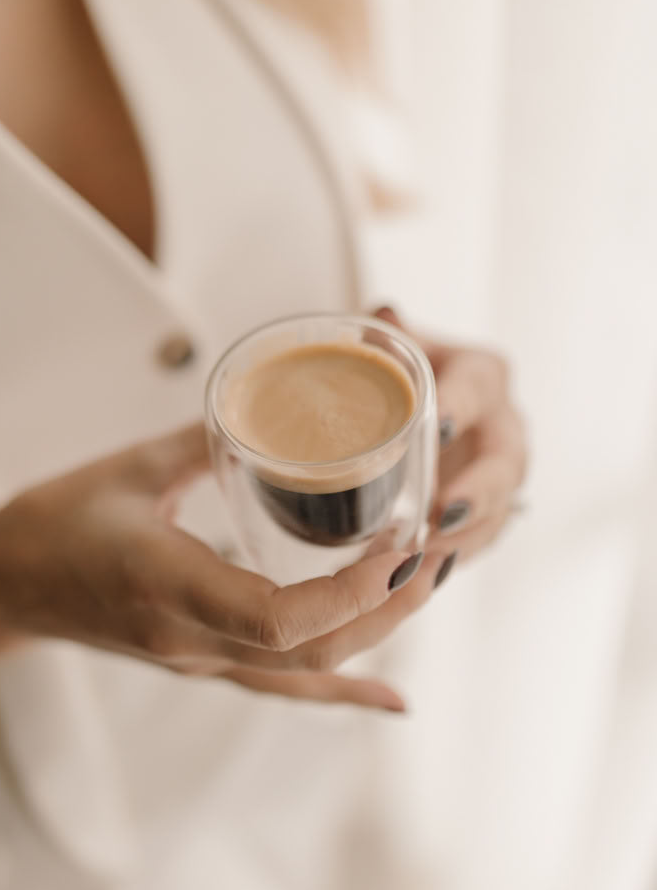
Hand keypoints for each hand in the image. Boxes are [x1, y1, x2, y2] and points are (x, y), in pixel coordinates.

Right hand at [0, 424, 446, 710]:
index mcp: (165, 585)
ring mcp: (198, 660)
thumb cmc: (53, 524)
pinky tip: (393, 698)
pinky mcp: (203, 661)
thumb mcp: (129, 466)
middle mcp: (189, 639)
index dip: (352, 592)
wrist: (5, 588)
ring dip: (376, 631)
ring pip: (305, 671)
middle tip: (438, 552)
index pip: (278, 620)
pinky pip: (284, 688)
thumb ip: (208, 436)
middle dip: (388, 605)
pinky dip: (345, 688)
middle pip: (311, 650)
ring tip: (428, 584)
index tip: (401, 545)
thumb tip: (279, 399)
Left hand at [373, 306, 527, 565]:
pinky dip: (455, 556)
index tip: (438, 425)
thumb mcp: (388, 348)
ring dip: (467, 535)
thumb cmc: (394, 371)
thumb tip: (384, 318)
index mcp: (480, 374)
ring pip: (499, 508)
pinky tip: (426, 572)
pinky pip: (480, 537)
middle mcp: (499, 422)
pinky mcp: (483, 509)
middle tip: (442, 511)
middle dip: (479, 489)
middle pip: (505, 460)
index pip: (478, 385)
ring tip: (429, 556)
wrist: (401, 403)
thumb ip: (385, 338)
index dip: (462, 404)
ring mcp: (496, 471)